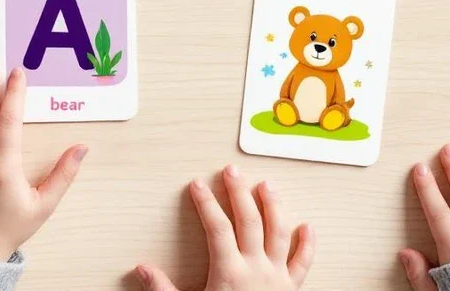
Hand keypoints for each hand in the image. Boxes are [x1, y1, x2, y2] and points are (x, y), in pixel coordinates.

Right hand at [135, 165, 314, 290]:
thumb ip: (163, 290)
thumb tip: (142, 269)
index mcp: (229, 272)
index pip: (216, 226)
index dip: (206, 203)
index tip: (196, 185)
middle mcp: (256, 269)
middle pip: (249, 220)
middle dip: (239, 192)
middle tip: (231, 171)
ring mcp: (277, 278)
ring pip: (279, 232)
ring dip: (273, 206)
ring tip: (267, 185)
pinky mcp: (292, 290)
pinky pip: (303, 263)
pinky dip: (307, 244)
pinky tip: (308, 226)